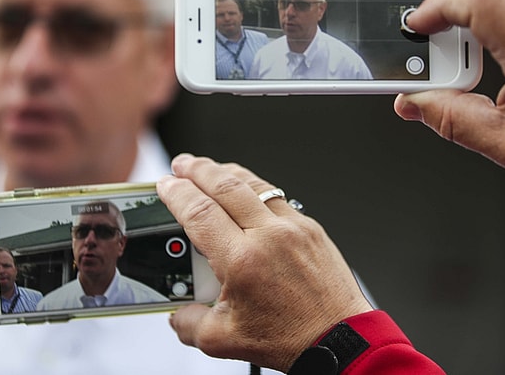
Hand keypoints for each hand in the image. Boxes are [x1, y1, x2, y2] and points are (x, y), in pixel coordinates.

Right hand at [157, 154, 372, 371]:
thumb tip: (177, 312)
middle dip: (198, 170)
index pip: (199, 213)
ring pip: (254, 185)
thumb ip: (189, 323)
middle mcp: (270, 236)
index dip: (176, 194)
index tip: (165, 185)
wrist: (339, 340)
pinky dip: (255, 188)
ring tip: (208, 169)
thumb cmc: (291, 339)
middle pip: (225, 186)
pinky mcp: (311, 228)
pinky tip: (245, 190)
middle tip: (182, 164)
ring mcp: (295, 227)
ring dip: (226, 172)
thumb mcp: (224, 341)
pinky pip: (277, 196)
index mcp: (243, 261)